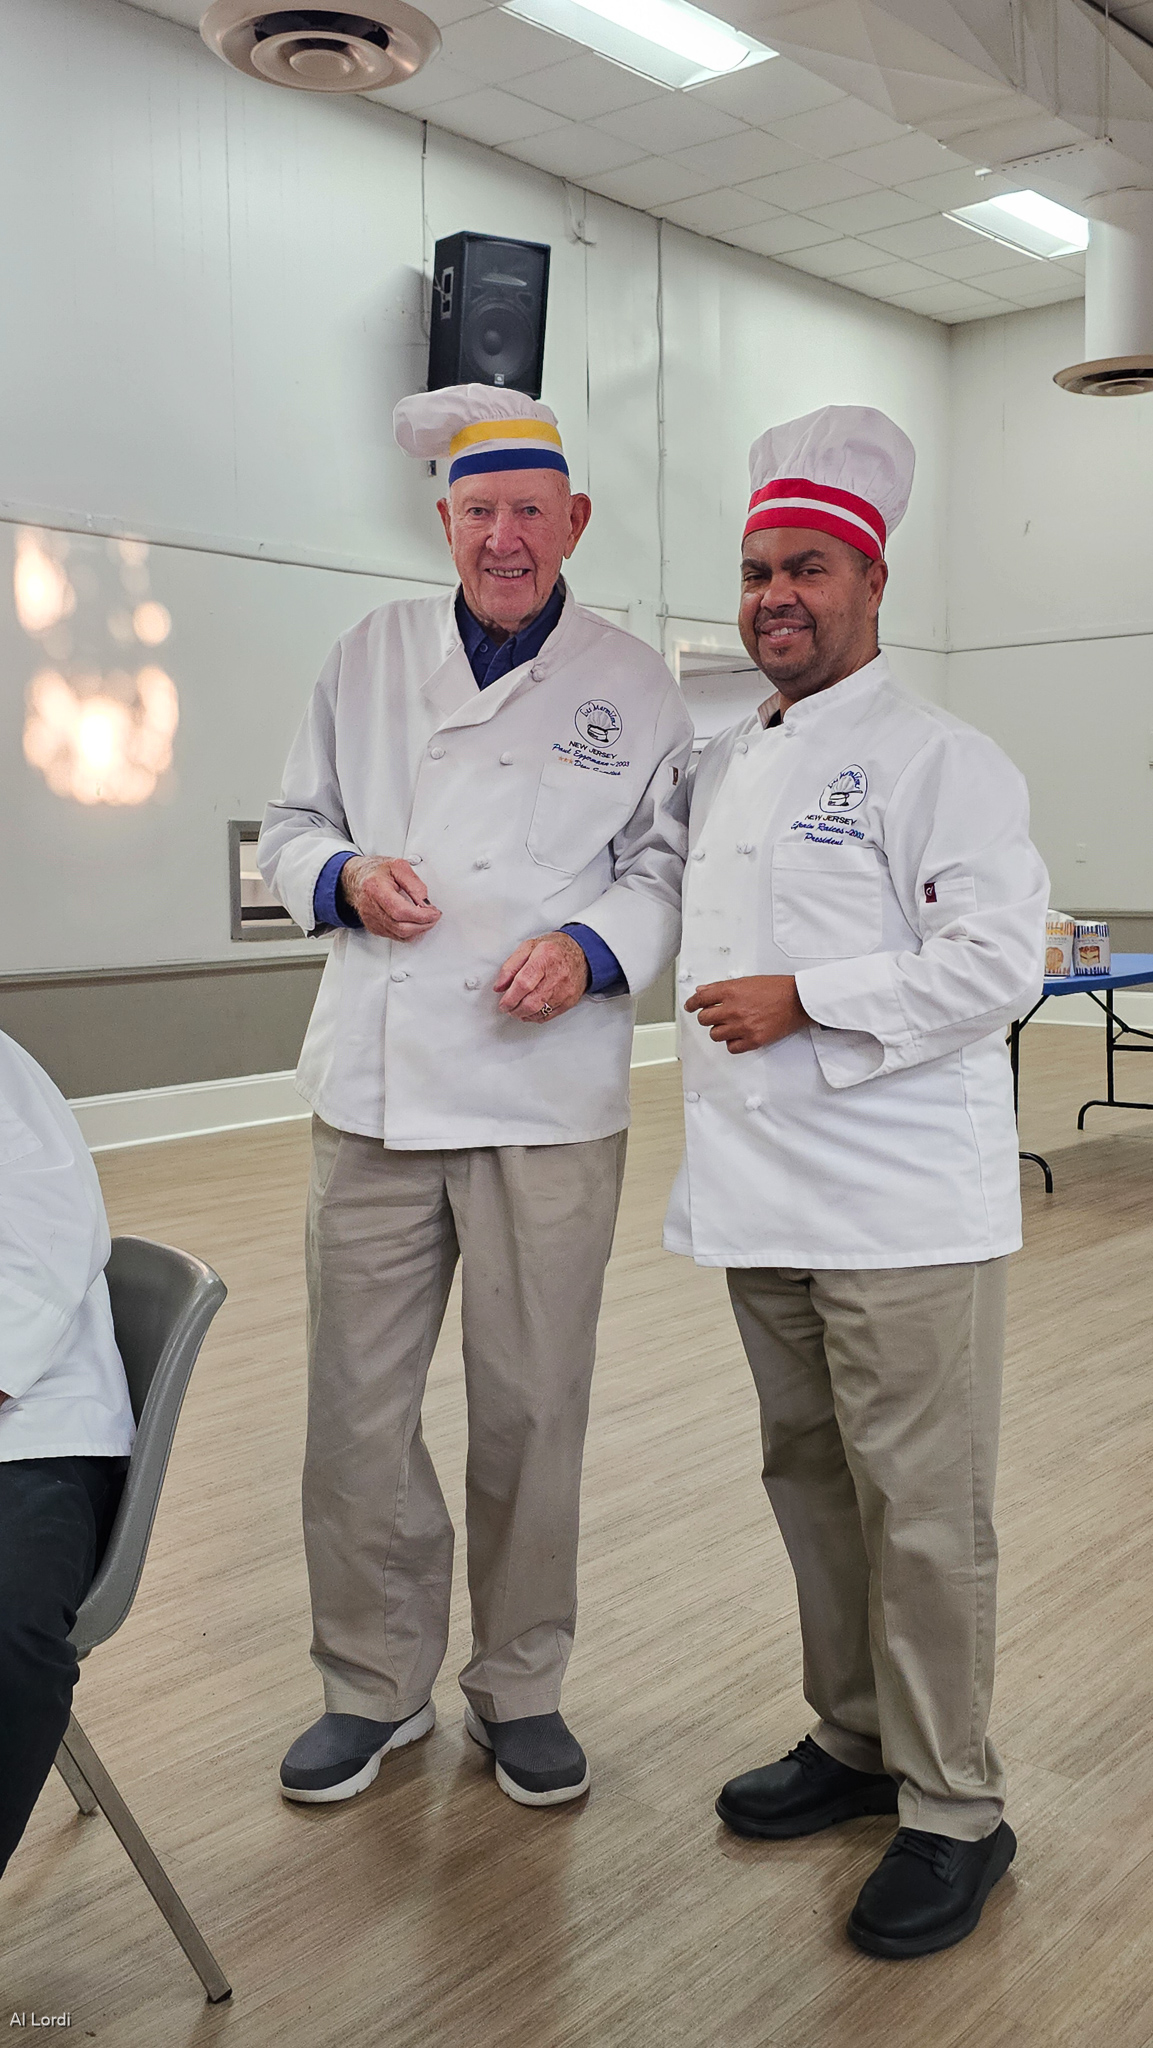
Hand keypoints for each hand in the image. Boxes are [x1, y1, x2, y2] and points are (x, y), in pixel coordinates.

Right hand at [340, 857, 440, 940]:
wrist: (357, 879)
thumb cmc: (377, 872)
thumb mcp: (399, 867)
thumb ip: (415, 884)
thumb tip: (426, 902)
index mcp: (375, 888)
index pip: (400, 911)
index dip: (421, 915)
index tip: (434, 912)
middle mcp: (371, 907)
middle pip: (401, 927)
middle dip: (423, 924)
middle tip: (434, 916)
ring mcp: (371, 920)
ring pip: (400, 935)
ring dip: (419, 929)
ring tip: (427, 918)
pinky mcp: (374, 928)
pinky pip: (396, 936)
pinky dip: (410, 932)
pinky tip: (416, 923)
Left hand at [494, 932, 589, 1021]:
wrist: (582, 955)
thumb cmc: (555, 950)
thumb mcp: (529, 947)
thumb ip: (511, 966)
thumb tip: (499, 986)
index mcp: (544, 957)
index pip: (523, 983)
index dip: (510, 998)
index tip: (503, 1003)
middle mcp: (556, 975)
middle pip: (531, 1002)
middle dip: (515, 1009)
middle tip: (508, 1008)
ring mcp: (564, 990)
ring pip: (538, 1012)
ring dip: (523, 1014)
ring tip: (518, 1009)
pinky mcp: (569, 1001)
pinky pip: (548, 1016)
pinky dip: (535, 1017)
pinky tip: (530, 1012)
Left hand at [685, 975, 807, 1054]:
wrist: (798, 1000)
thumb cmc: (776, 989)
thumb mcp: (747, 981)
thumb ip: (722, 987)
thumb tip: (704, 991)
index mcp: (731, 991)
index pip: (700, 999)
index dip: (691, 1004)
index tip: (689, 1006)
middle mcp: (734, 1009)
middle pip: (704, 1019)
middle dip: (707, 1017)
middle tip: (715, 1016)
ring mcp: (743, 1026)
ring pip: (715, 1035)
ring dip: (720, 1030)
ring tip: (731, 1025)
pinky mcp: (753, 1040)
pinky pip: (731, 1047)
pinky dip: (733, 1043)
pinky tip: (739, 1035)